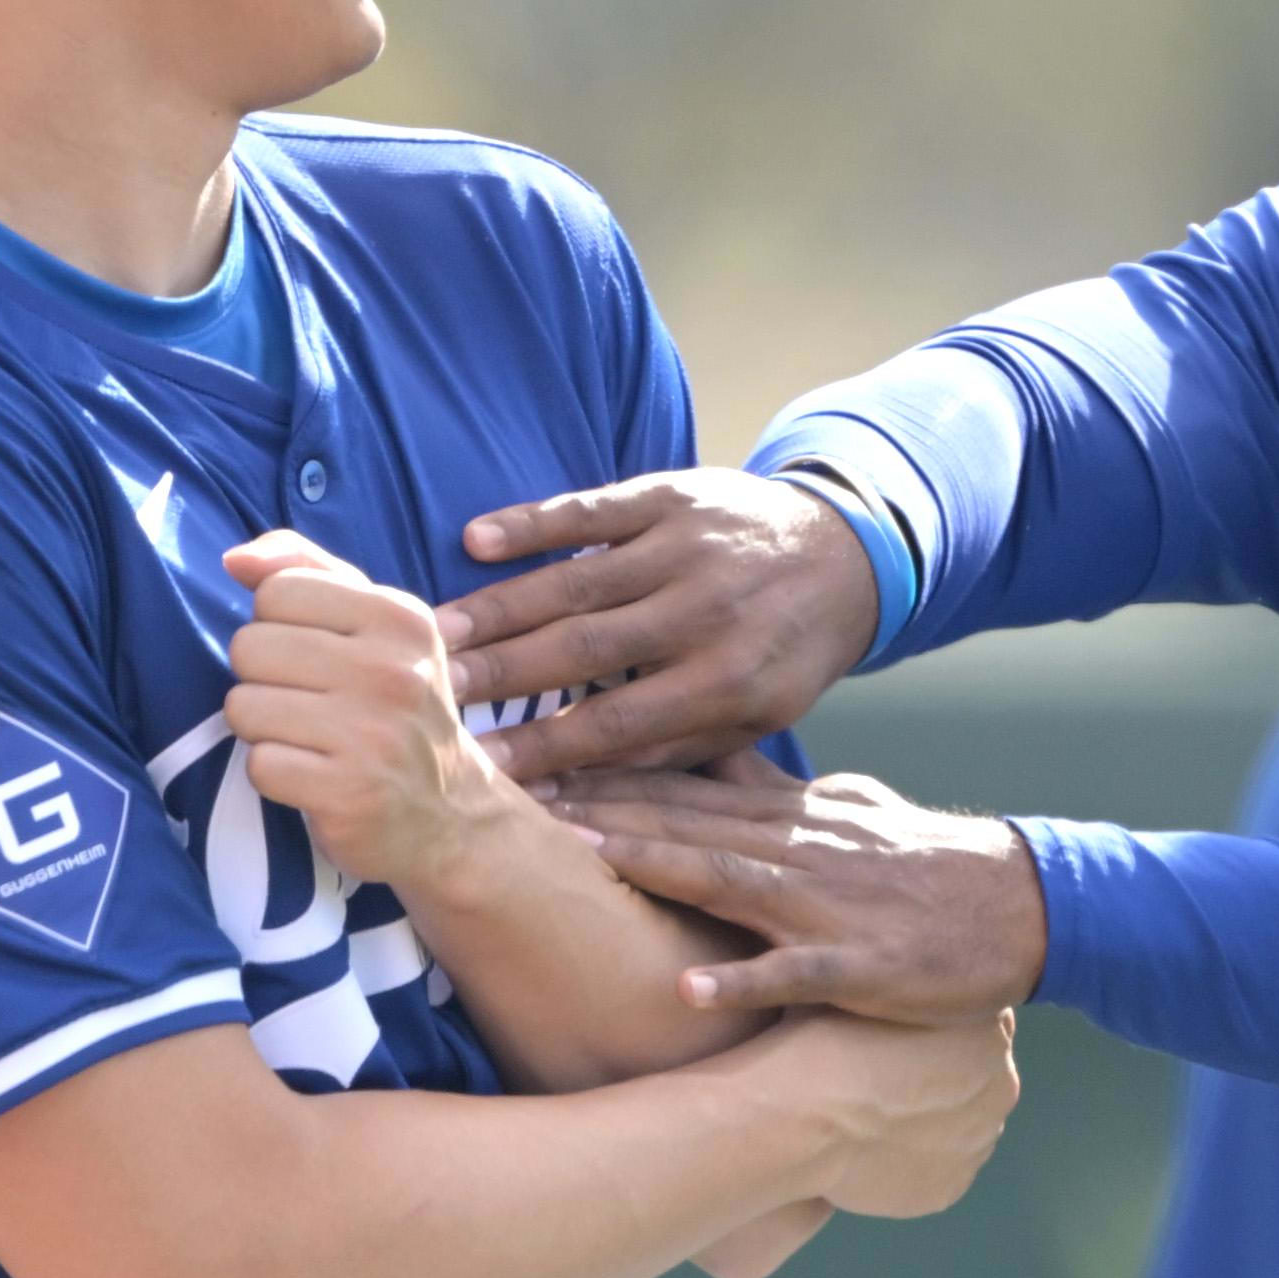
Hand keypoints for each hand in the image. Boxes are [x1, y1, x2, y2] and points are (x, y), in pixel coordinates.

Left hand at [220, 530, 507, 887]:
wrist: (450, 813)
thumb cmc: (394, 706)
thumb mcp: (373, 625)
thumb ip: (305, 571)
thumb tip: (235, 558)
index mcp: (399, 617)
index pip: (277, 592)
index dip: (278, 626)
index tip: (313, 657)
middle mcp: (392, 671)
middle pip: (250, 647)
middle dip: (262, 679)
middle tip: (306, 703)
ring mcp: (373, 735)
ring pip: (244, 707)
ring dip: (262, 729)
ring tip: (307, 740)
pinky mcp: (350, 795)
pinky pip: (260, 766)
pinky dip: (274, 774)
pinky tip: (311, 776)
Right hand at [436, 469, 879, 779]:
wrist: (846, 555)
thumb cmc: (783, 653)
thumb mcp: (752, 718)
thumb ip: (671, 748)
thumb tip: (573, 783)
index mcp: (728, 680)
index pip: (618, 722)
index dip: (546, 746)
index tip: (481, 766)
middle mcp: (706, 612)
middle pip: (585, 648)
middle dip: (503, 674)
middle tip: (431, 693)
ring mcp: (686, 546)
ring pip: (578, 582)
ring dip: (500, 607)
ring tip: (434, 633)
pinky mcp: (672, 494)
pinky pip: (591, 509)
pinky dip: (533, 522)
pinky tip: (477, 540)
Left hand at [550, 749, 1047, 1023]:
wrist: (1020, 904)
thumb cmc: (926, 864)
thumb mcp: (847, 809)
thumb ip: (776, 790)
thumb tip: (713, 756)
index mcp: (794, 814)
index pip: (687, 784)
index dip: (609, 772)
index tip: (537, 761)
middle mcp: (801, 849)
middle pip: (689, 820)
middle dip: (604, 807)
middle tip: (521, 792)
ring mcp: (829, 905)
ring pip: (730, 878)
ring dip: (655, 865)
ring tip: (583, 857)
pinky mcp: (861, 963)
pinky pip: (797, 973)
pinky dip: (744, 979)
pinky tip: (690, 989)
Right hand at [763, 1006, 1019, 1219]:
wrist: (800, 1117)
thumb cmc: (823, 1040)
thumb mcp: (868, 989)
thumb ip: (904, 992)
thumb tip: (897, 980)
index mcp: (990, 1028)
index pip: (975, 1025)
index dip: (933, 1029)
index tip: (894, 1037)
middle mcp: (1001, 1085)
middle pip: (976, 1078)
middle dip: (940, 1078)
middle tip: (880, 1078)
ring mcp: (979, 1142)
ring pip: (959, 1127)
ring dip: (928, 1122)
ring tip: (869, 1116)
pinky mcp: (952, 1188)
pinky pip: (937, 1171)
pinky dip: (911, 1163)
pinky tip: (870, 1151)